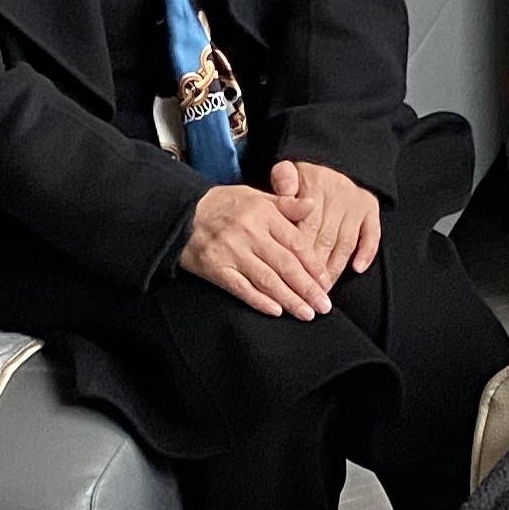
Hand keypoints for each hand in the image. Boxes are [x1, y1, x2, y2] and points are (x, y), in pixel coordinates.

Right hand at [182, 180, 339, 319]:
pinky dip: (259, 301)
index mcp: (264, 214)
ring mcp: (232, 252)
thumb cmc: (223, 204)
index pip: (296, 244)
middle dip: (307, 288)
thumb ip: (287, 204)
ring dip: (289, 299)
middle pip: (286, 265)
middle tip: (323, 306)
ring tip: (306, 313)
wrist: (181, 212)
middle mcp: (250, 234)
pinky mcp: (216, 269)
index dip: (313, 266)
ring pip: (267, 280)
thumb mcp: (256, 196)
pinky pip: (241, 288)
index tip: (327, 282)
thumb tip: (314, 204)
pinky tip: (276, 311)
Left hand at [267, 159, 382, 285]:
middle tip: (306, 292)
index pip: (307, 226)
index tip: (291, 275)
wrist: (335, 161)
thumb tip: (286, 191)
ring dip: (336, 268)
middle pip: (326, 238)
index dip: (299, 254)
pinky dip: (366, 253)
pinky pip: (372, 235)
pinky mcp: (371, 209)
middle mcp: (338, 194)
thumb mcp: (289, 171)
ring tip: (324, 289)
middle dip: (315, 268)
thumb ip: (283, 180)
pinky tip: (357, 268)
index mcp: (315, 185)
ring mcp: (356, 204)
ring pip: (346, 242)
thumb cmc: (305, 176)